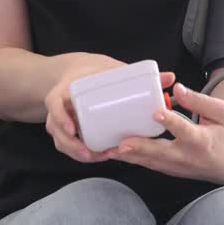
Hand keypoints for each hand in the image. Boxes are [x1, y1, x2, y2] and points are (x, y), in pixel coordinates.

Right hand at [44, 54, 176, 163]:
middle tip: (91, 153)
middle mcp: (59, 105)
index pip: (54, 103)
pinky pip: (66, 144)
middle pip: (56, 129)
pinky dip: (77, 152)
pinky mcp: (65, 128)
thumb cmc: (92, 70)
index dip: (61, 118)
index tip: (72, 129)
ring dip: (76, 152)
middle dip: (72, 145)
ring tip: (97, 157)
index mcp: (65, 88)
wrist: (75, 71)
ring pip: (60, 140)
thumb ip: (136, 73)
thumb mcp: (109, 67)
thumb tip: (170, 77)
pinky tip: (94, 156)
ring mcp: (60, 118)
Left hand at [108, 82, 223, 184]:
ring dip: (130, 157)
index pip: (184, 130)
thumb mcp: (222, 113)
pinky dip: (134, 160)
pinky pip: (150, 165)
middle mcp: (188, 156)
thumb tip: (177, 88)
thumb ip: (199, 101)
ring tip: (110, 150)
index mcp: (202, 140)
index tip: (157, 112)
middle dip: (140, 148)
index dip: (171, 121)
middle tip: (122, 143)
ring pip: (151, 162)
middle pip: (161, 152)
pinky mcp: (171, 170)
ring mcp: (178, 167)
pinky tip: (118, 153)